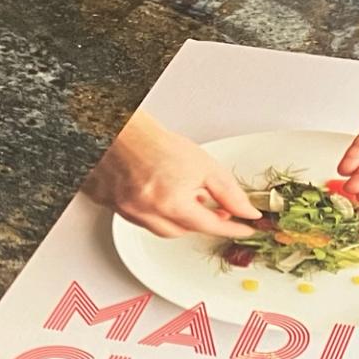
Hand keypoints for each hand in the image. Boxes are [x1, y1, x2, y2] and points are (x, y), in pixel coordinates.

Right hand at [82, 112, 259, 237]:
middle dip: (198, 220)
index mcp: (171, 203)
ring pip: (161, 229)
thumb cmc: (153, 141)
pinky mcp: (110, 206)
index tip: (245, 229)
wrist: (117, 128)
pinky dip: (152, 212)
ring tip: (180, 195)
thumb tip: (247, 211)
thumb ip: (228, 192)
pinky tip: (157, 194)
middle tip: (210, 207)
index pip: (211, 226)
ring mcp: (127, 212)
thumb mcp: (202, 164)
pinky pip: (138, 219)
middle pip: (184, 231)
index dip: (231, 228)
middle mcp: (148, 213)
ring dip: (175, 218)